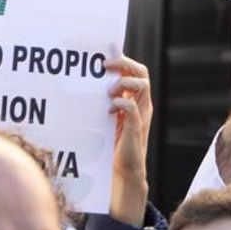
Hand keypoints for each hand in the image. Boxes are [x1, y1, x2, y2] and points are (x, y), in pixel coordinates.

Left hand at [106, 55, 151, 225]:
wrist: (124, 172)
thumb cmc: (113, 145)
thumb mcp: (109, 119)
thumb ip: (106, 102)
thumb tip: (87, 84)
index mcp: (137, 100)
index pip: (136, 71)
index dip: (124, 61)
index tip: (105, 57)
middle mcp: (142, 105)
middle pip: (142, 73)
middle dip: (124, 64)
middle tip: (105, 66)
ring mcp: (141, 115)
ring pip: (142, 85)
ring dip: (123, 83)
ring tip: (108, 92)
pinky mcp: (136, 128)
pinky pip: (131, 106)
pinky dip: (120, 102)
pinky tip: (108, 110)